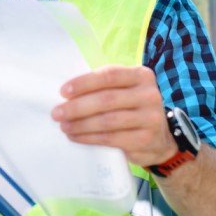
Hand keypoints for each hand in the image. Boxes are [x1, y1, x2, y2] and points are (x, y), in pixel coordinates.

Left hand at [51, 65, 176, 167]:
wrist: (159, 140)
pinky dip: (90, 138)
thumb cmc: (131, 108)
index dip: (84, 83)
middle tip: (56, 113)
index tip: (63, 92)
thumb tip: (66, 93)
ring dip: (80, 124)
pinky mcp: (146, 139)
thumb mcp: (124, 91)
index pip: (109, 75)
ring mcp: (151, 118)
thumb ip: (103, 86)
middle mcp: (150, 94)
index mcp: (141, 75)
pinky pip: (112, 138)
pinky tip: (76, 137)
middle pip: (106, 99)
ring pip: (108, 120)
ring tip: (64, 126)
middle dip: (77, 107)